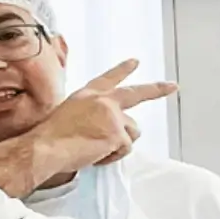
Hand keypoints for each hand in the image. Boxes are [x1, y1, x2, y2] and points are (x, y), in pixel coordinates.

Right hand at [35, 61, 168, 174]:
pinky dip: (111, 157)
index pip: (109, 78)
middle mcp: (103, 100)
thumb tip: (104, 127)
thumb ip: (91, 114)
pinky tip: (94, 154)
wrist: (46, 147)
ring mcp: (113, 115)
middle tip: (173, 86)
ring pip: (132, 132)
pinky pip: (124, 150)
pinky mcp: (119, 133)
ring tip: (94, 147)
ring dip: (118, 144)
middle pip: (136, 93)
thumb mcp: (69, 114)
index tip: (135, 61)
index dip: (122, 70)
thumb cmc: (51, 137)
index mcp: (88, 94)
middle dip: (157, 89)